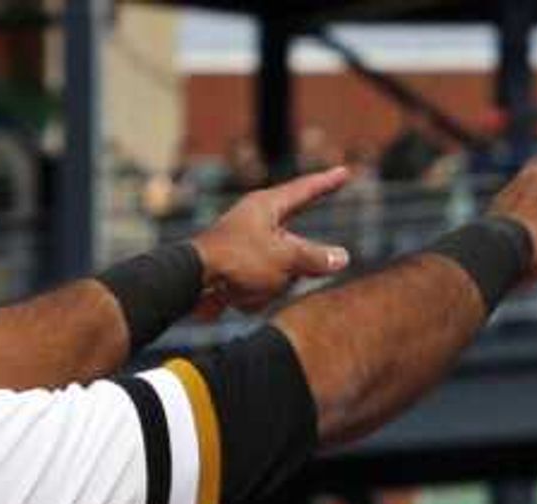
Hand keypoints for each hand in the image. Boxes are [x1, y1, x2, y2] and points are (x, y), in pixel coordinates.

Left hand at [194, 166, 354, 314]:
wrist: (193, 284)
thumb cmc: (237, 262)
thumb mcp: (285, 259)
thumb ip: (316, 258)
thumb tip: (342, 257)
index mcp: (266, 207)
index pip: (304, 190)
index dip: (326, 183)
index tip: (343, 172)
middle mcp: (256, 221)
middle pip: (295, 237)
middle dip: (300, 258)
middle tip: (306, 263)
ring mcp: (247, 245)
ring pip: (282, 265)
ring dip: (277, 282)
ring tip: (257, 286)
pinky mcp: (238, 268)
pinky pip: (265, 283)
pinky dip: (261, 293)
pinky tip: (244, 298)